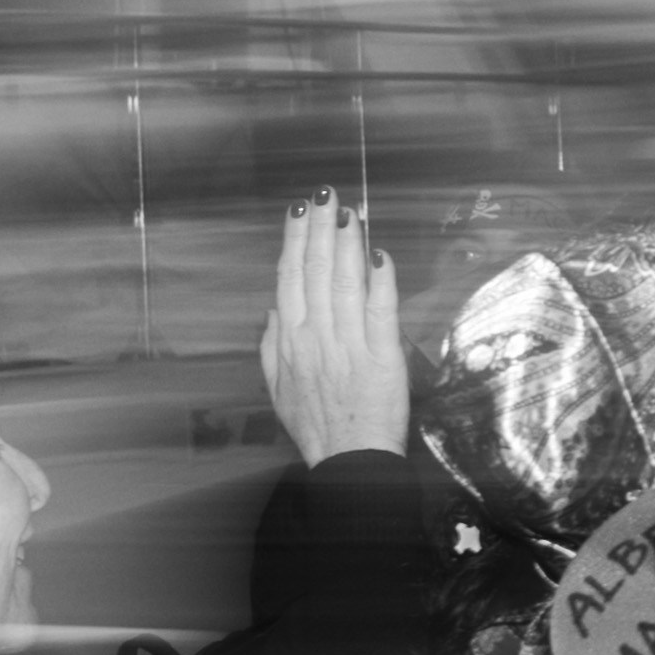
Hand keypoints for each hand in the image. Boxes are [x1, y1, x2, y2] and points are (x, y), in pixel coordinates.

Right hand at [260, 199, 411, 469]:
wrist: (348, 460)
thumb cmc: (315, 426)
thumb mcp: (277, 387)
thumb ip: (271, 345)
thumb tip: (272, 309)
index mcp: (290, 340)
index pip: (290, 278)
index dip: (295, 241)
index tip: (299, 211)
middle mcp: (316, 336)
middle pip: (316, 270)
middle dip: (321, 227)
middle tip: (326, 194)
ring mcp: (349, 344)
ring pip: (345, 282)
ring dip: (348, 242)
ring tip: (350, 211)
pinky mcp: (382, 355)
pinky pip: (380, 309)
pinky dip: (380, 280)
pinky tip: (380, 254)